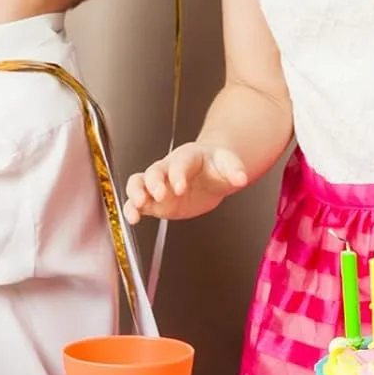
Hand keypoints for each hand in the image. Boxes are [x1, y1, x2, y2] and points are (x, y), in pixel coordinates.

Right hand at [124, 142, 248, 222]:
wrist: (210, 173)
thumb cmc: (216, 165)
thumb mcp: (229, 164)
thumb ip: (235, 170)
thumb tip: (241, 178)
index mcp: (187, 157)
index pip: (179, 163)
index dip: (178, 175)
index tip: (180, 187)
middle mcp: (168, 168)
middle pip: (154, 171)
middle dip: (154, 184)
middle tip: (161, 196)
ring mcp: (159, 184)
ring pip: (139, 183)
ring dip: (135, 194)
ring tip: (137, 207)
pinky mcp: (155, 200)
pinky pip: (137, 202)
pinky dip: (132, 209)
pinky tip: (133, 218)